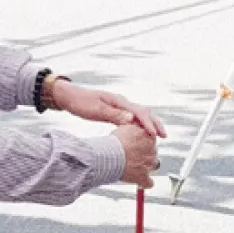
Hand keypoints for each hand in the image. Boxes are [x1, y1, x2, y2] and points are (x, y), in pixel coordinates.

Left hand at [51, 82, 166, 137]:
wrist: (69, 96)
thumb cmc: (80, 102)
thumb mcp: (95, 110)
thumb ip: (113, 115)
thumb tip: (132, 120)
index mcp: (118, 101)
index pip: (139, 112)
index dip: (148, 124)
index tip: (155, 135)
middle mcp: (121, 102)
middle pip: (144, 112)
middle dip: (155, 123)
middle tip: (164, 136)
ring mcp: (119, 106)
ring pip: (139, 115)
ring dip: (149, 124)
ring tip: (157, 136)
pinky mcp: (115, 111)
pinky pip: (132, 118)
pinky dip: (140, 125)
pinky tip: (140, 133)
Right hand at [113, 124, 157, 188]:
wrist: (110, 155)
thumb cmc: (115, 141)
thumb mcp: (126, 127)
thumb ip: (134, 127)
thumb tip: (135, 122)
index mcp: (149, 137)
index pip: (151, 139)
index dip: (143, 143)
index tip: (137, 145)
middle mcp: (152, 150)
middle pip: (153, 153)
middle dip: (145, 155)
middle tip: (133, 156)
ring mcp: (148, 164)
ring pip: (152, 166)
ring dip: (145, 167)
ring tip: (134, 168)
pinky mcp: (143, 177)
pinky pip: (149, 183)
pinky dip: (145, 183)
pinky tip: (141, 183)